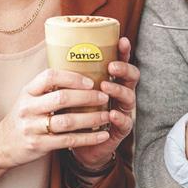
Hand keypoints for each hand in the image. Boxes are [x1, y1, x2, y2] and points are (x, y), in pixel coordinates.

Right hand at [0, 68, 111, 169]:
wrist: (2, 145)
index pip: (49, 76)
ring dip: (91, 118)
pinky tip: (102, 135)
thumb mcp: (29, 98)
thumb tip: (80, 73)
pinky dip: (87, 137)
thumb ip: (48, 88)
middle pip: (61, 98)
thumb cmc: (24, 117)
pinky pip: (68, 141)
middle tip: (104, 96)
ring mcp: (32, 127)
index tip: (90, 81)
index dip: (72, 77)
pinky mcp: (39, 145)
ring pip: (67, 121)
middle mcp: (28, 107)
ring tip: (106, 115)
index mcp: (27, 91)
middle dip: (87, 97)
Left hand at [70, 36, 138, 170]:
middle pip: (131, 77)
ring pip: (129, 98)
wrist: (79, 147)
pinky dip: (119, 117)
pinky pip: (125, 123)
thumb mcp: (73, 93)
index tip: (122, 41)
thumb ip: (72, 77)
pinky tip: (112, 114)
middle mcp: (120, 94)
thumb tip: (56, 53)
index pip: (121, 62)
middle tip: (111, 66)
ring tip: (106, 86)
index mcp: (110, 81)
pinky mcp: (120, 130)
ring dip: (118, 90)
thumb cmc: (76, 114)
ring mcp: (122, 111)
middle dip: (124, 69)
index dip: (124, 52)